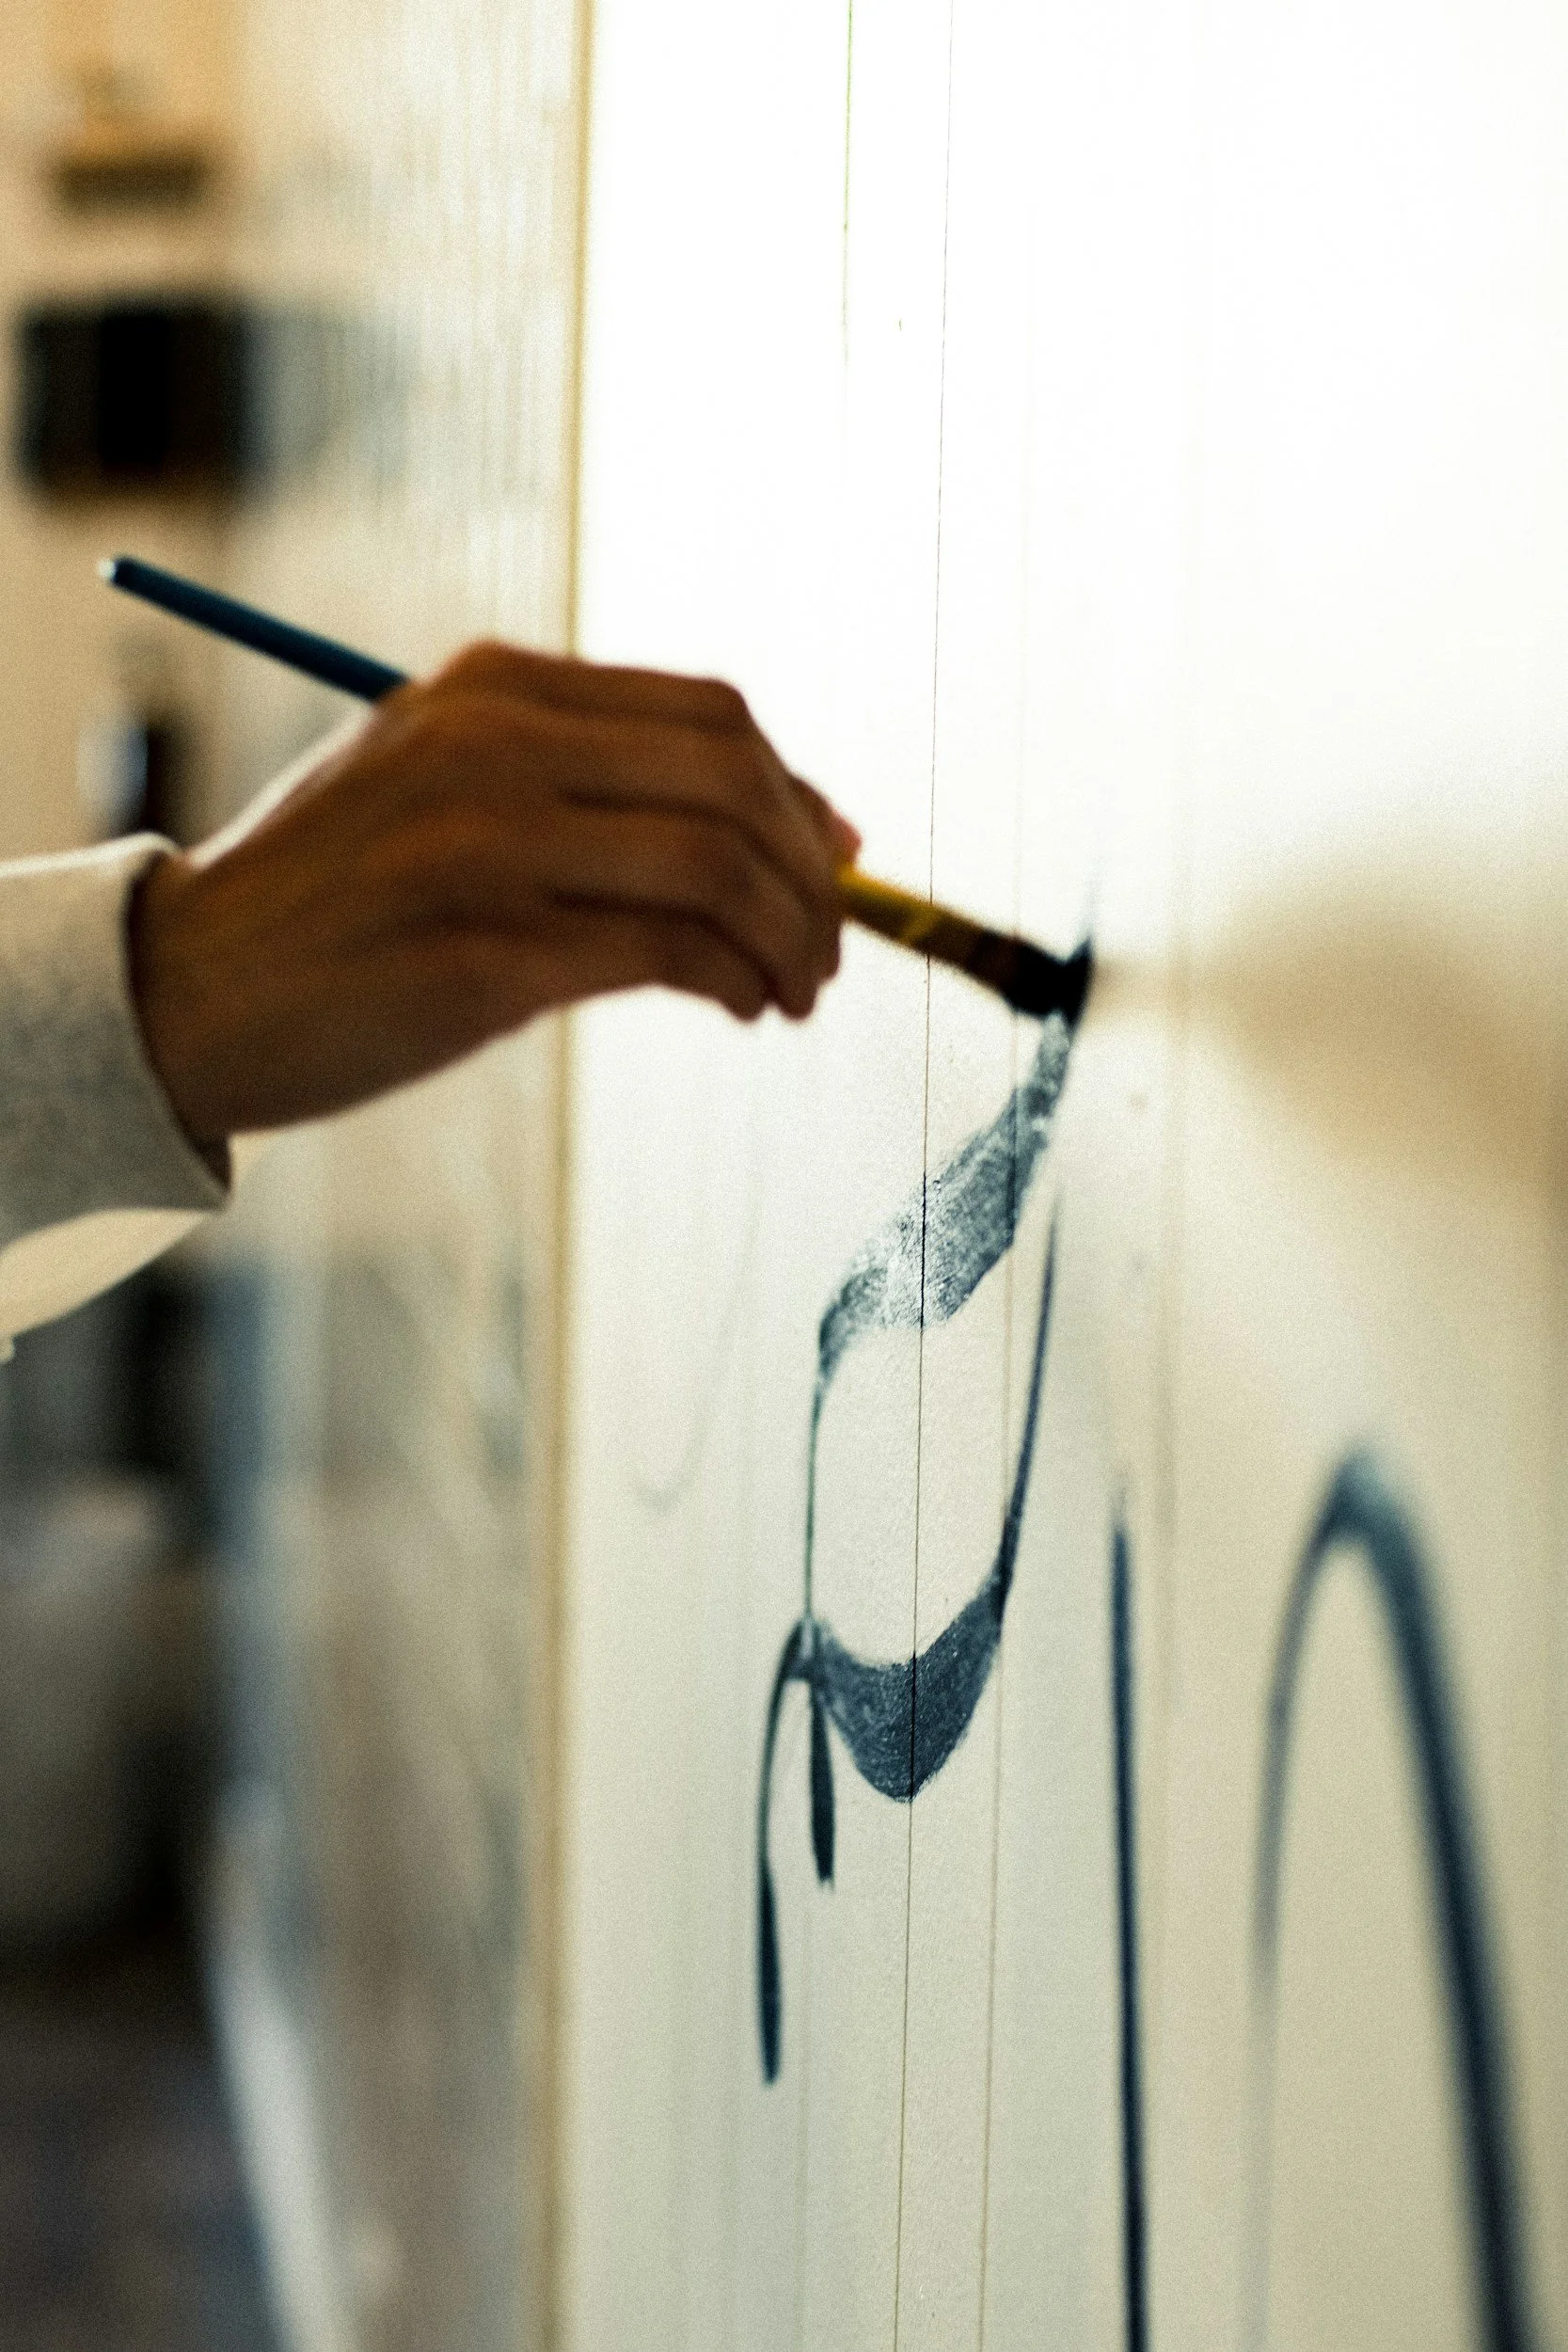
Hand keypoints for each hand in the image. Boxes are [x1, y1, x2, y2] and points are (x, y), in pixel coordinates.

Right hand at [128, 640, 860, 1149]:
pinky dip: (734, 981)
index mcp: (489, 688)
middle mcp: (492, 745)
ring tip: (792, 992)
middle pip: (733, 780)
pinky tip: (738, 1007)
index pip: (708, 713)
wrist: (186, 994)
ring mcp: (486, 845)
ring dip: (788, 938)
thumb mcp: (439, 787)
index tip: (834, 860)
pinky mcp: (485, 954)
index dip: (798, 791)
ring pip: (717, 866)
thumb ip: (576, 779)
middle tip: (829, 947)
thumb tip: (773, 819)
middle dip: (813, 874)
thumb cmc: (334, 906)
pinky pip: (669, 953)